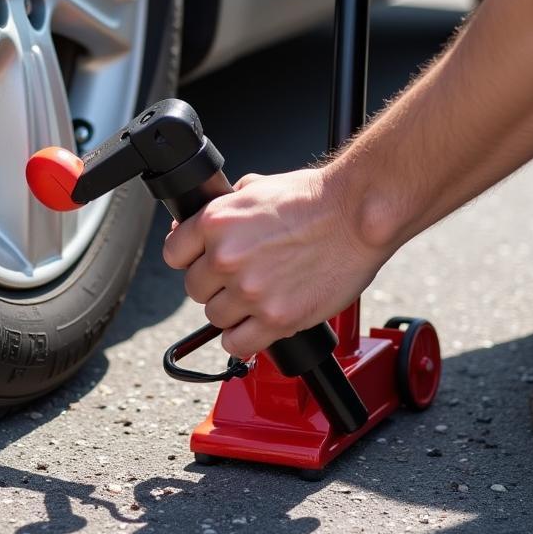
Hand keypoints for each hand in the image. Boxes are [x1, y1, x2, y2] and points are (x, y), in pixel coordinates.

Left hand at [162, 169, 387, 358]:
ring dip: (232, 312)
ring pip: (214, 318)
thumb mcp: (255, 188)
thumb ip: (223, 209)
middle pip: (194, 288)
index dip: (190, 258)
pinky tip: (257, 326)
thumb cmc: (315, 198)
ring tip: (256, 298)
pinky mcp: (277, 318)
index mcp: (215, 222)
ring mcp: (250, 291)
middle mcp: (226, 257)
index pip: (173, 254)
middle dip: (215, 284)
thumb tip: (196, 227)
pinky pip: (238, 345)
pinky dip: (244, 340)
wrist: (359, 215)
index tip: (203, 261)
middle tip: (240, 278)